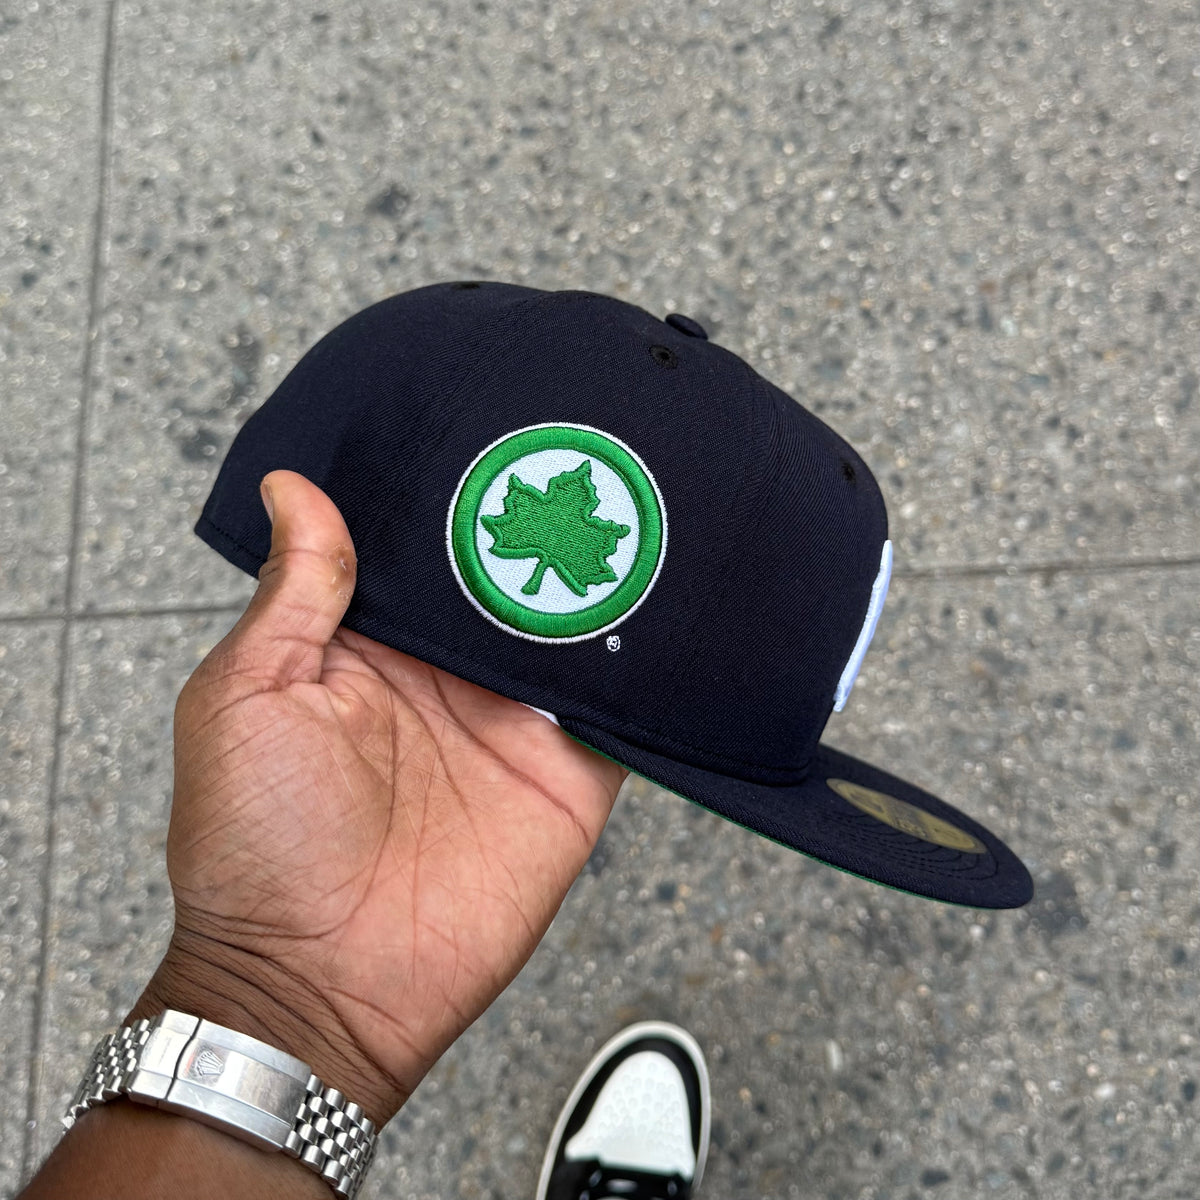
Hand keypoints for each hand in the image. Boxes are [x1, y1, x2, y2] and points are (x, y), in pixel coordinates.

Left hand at [132, 470, 625, 1126]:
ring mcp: (512, 724)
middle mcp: (448, 677)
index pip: (424, 548)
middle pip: (510, 579)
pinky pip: (622, 710)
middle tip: (585, 443)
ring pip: (573, 630)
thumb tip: (293, 487)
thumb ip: (295, 596)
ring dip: (603, 580)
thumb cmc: (253, 849)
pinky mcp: (567, 776)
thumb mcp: (245, 698)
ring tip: (641, 500)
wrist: (321, 987)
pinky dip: (650, 667)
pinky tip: (676, 604)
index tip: (491, 425)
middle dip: (543, 522)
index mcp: (370, 647)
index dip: (454, 493)